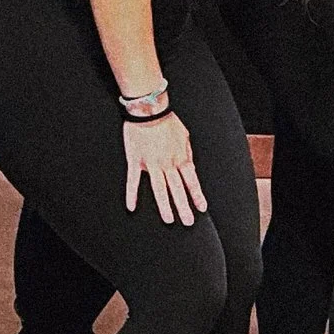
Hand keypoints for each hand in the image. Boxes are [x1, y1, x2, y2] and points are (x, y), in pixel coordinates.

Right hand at [122, 112, 206, 226]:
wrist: (150, 111)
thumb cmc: (168, 122)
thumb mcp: (185, 136)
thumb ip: (187, 153)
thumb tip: (189, 165)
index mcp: (181, 157)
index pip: (191, 181)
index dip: (197, 195)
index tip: (202, 208)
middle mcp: (168, 163)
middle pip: (177, 189)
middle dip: (184, 207)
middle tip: (188, 222)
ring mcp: (151, 164)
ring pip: (159, 189)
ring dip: (165, 206)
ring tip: (169, 220)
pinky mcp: (135, 161)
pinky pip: (133, 181)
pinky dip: (132, 194)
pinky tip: (132, 207)